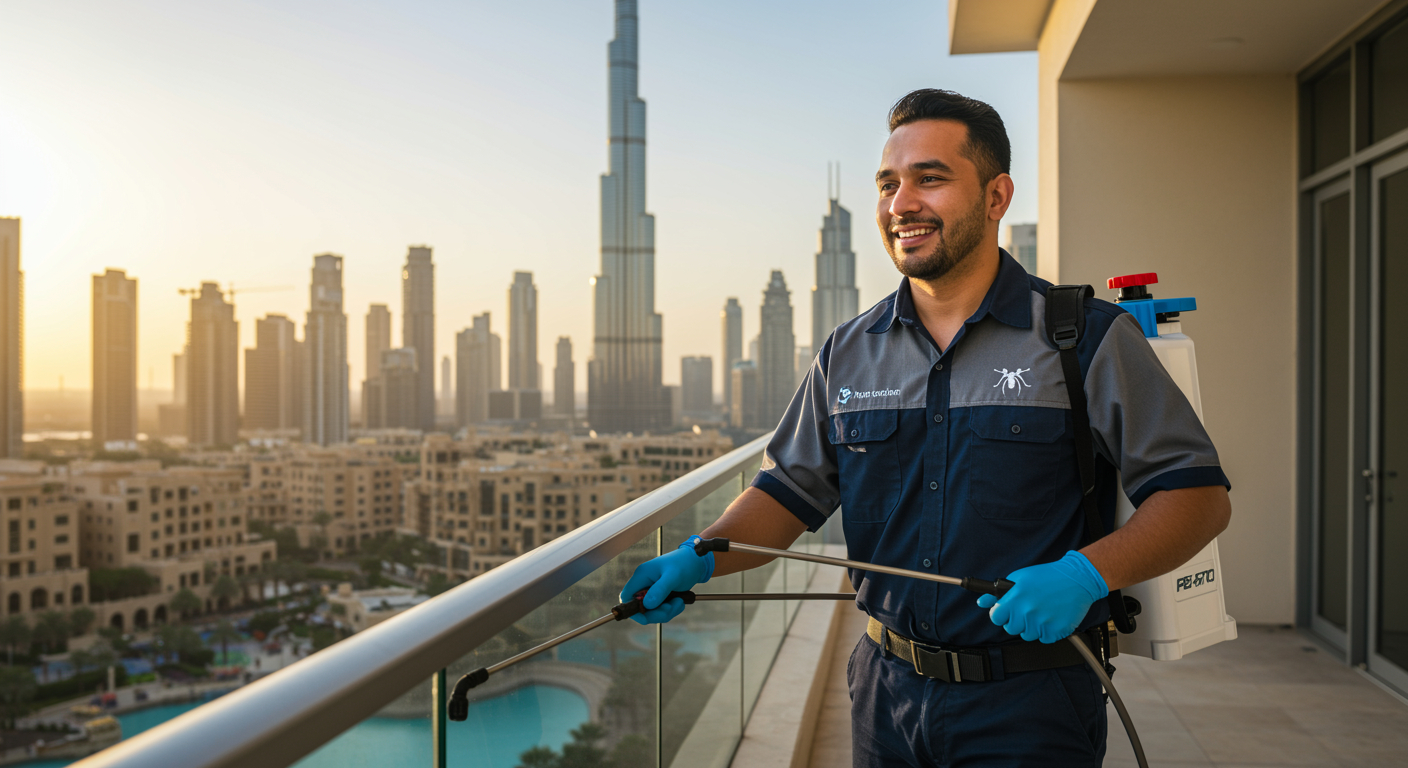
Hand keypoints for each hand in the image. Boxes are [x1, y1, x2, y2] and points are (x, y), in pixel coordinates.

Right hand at [618, 541, 713, 624]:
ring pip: (651, 611)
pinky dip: (670, 610)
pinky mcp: (660, 595)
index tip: (646, 618)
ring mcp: (651, 590)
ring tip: (679, 602)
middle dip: (655, 613)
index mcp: (642, 575)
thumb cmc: (685, 564)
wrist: (697, 561)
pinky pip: (660, 610)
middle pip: (639, 608)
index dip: (632, 610)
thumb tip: (647, 605)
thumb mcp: (673, 577)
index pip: (626, 597)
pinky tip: (680, 601)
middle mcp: (644, 583)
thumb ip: (660, 590)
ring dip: (666, 612)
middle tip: (670, 609)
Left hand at [976, 551, 1107, 642]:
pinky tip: (1051, 617)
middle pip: (1011, 628)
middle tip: (1027, 609)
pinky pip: (1044, 639)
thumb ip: (998, 593)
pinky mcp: (1056, 631)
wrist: (1077, 579)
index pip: (996, 617)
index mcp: (1016, 598)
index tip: (1006, 611)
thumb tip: (982, 602)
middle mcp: (1028, 612)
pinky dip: (1047, 631)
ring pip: (1027, 635)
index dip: (1000, 614)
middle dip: (1016, 620)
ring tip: (1041, 611)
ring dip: (1032, 626)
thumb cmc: (1047, 576)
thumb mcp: (1019, 578)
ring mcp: (1043, 623)